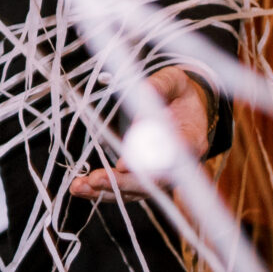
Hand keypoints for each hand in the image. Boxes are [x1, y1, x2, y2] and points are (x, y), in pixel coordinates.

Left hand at [69, 65, 212, 200]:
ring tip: (79, 187)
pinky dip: (103, 190)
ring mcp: (164, 176)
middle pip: (155, 183)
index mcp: (193, 137)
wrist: (184, 106)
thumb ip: (160, 86)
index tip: (125, 163)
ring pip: (137, 191)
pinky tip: (81, 188)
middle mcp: (180, 164)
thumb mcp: (173, 80)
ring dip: (107, 191)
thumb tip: (144, 92)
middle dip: (123, 182)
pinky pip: (127, 190)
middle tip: (96, 178)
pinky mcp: (147, 179)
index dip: (152, 162)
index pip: (177, 156)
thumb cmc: (178, 91)